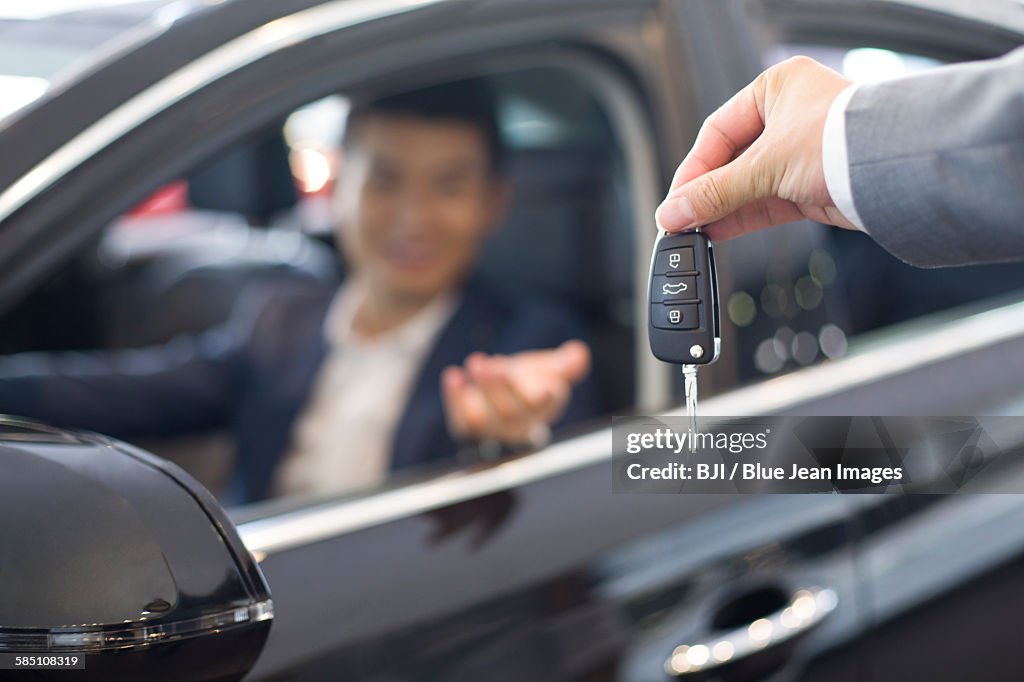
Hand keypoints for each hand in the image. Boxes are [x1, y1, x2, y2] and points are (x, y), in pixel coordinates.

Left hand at [441, 340, 590, 446]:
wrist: (506, 398)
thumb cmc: (530, 383)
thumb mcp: (551, 369)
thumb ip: (566, 364)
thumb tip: (579, 352)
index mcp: (543, 408)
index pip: (542, 407)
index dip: (541, 399)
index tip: (542, 390)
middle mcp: (519, 425)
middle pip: (510, 413)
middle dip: (500, 387)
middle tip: (492, 364)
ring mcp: (492, 429)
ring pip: (484, 419)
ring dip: (479, 391)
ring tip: (476, 362)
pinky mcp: (468, 427)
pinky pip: (460, 419)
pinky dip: (454, 398)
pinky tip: (453, 376)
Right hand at [655, 56, 856, 240]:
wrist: (895, 171)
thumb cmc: (843, 140)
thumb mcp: (765, 165)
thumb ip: (715, 192)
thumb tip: (674, 212)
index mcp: (775, 89)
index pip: (717, 131)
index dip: (693, 169)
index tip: (676, 199)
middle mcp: (789, 117)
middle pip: (731, 161)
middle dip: (706, 194)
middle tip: (682, 218)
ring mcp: (802, 153)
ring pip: (748, 185)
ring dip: (721, 209)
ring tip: (696, 230)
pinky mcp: (812, 186)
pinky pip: (766, 203)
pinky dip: (742, 218)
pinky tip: (719, 231)